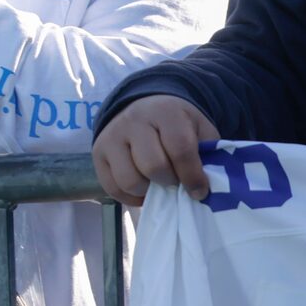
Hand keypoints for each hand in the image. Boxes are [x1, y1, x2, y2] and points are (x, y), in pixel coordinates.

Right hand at [92, 96, 217, 206]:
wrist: (145, 107)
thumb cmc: (177, 124)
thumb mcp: (199, 129)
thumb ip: (207, 155)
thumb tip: (206, 188)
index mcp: (165, 111)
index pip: (180, 149)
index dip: (192, 176)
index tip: (200, 191)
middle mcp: (134, 121)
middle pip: (152, 166)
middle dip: (169, 182)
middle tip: (176, 182)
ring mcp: (112, 136)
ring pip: (129, 180)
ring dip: (148, 191)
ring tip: (158, 185)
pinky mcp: (98, 153)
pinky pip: (112, 188)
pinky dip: (130, 197)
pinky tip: (143, 190)